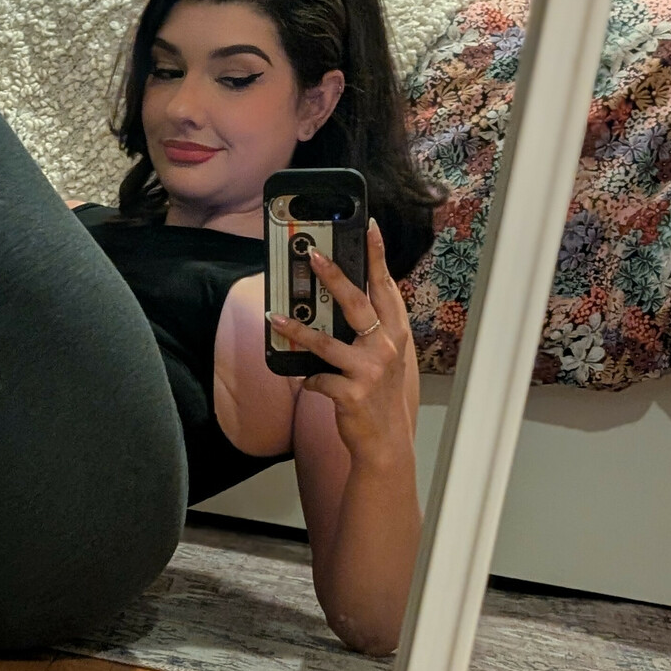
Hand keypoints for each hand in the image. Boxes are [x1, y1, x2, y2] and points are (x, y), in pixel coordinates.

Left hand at [267, 222, 414, 470]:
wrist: (385, 441)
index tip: (370, 229)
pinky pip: (317, 378)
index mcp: (395, 334)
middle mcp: (386, 347)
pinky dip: (310, 379)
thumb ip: (370, 331)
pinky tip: (309, 382)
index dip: (378, 257)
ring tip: (275, 319)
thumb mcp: (385, 358)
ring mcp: (370, 370)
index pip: (386, 288)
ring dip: (296, 329)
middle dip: (334, 276)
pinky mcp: (351, 393)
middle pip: (357, 303)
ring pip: (326, 342)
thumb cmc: (380, 396)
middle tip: (315, 256)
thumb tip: (340, 301)